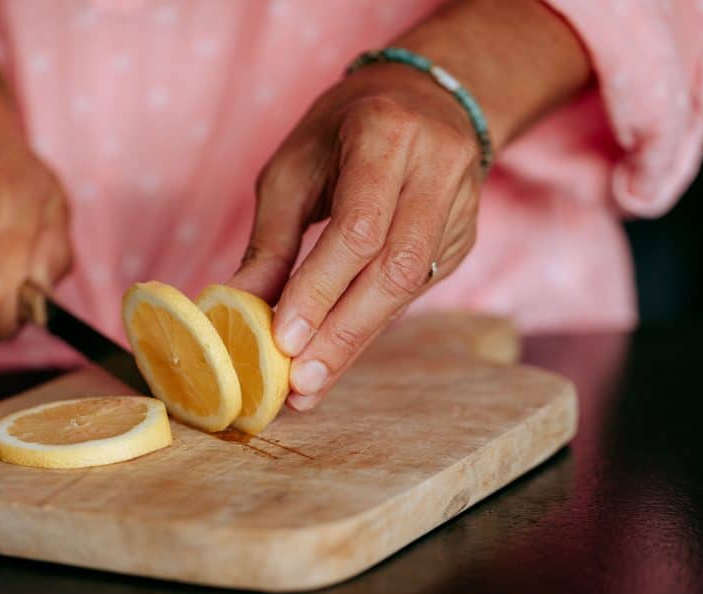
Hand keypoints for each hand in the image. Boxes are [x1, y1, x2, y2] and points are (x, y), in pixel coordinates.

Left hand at [229, 63, 481, 409]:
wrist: (423, 100)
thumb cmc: (341, 132)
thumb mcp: (292, 168)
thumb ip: (272, 240)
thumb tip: (239, 308)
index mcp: (386, 135)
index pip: (358, 229)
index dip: (321, 289)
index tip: (285, 340)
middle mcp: (436, 168)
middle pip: (394, 269)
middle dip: (343, 334)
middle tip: (300, 385)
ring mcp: (460, 206)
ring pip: (411, 288)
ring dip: (356, 342)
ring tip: (312, 384)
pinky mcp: (464, 237)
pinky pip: (415, 291)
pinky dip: (372, 325)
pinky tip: (338, 354)